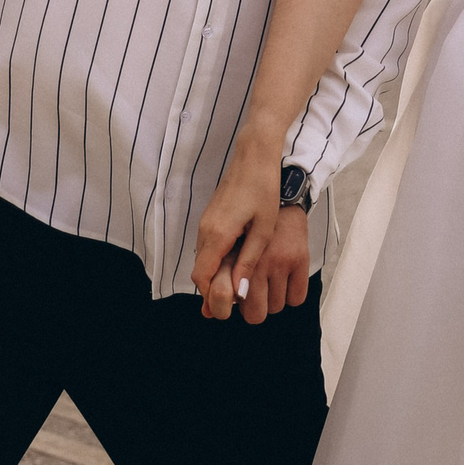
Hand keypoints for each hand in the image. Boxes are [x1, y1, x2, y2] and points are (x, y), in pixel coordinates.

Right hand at [192, 159, 311, 324]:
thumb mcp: (263, 229)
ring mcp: (205, 222)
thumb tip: (238, 292)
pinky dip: (215, 263)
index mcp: (217, 234)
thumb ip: (248, 262)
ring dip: (215, 277)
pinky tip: (234, 266)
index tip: (228, 309)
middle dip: (212, 291)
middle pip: (199, 272)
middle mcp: (205, 230)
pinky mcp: (210, 217)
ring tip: (236, 288)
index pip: (202, 277)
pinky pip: (206, 248)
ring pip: (202, 261)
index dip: (212, 297)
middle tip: (233, 305)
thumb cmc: (264, 189)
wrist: (255, 155)